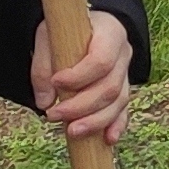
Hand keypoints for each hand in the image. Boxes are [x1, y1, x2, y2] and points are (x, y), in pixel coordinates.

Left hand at [31, 11, 134, 144]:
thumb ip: (43, 66)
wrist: (85, 28)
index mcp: (110, 33)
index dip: (79, 77)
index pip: (101, 61)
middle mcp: (124, 55)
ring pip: (118, 103)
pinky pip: (124, 111)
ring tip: (71, 132)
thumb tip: (45, 102)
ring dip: (95, 121)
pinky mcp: (122, 91)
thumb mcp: (49, 36)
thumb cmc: (66, 30)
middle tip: (52, 115)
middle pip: (110, 88)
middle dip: (81, 106)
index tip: (56, 82)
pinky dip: (116, 126)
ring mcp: (126, 75)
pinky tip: (107, 140)